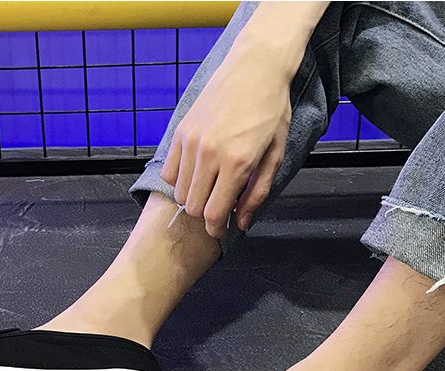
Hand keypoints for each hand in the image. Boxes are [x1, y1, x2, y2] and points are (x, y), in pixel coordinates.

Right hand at [161, 44, 292, 238]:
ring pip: (179, 192)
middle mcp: (210, 154)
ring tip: (209, 187)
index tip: (221, 229)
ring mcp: (191, 142)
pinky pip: (169, 171)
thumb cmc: (270, 109)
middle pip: (193, 207)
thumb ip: (256, 193)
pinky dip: (179, 180)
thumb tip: (241, 221)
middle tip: (218, 206)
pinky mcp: (180, 131)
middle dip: (205, 214)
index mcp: (237, 163)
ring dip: (193, 197)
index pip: (213, 214)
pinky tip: (195, 173)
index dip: (217, 230)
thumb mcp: (274, 155)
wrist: (255, 67)